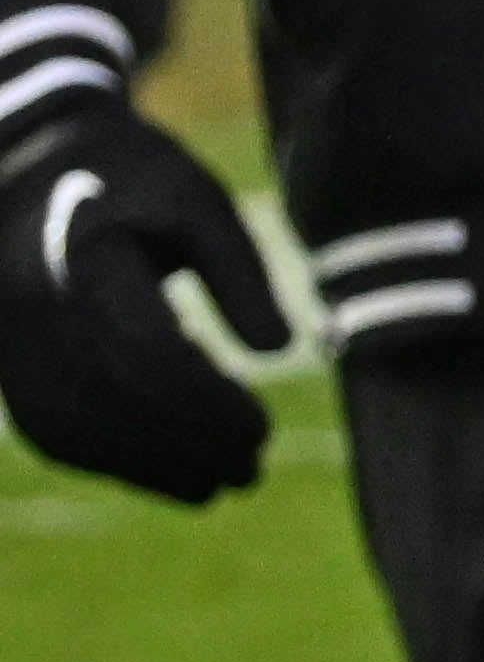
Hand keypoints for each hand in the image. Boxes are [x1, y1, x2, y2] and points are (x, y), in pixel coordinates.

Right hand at [0, 86, 290, 504]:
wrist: (32, 181)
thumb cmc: (135, 188)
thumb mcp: (199, 203)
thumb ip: (239, 272)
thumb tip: (278, 349)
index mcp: (85, 254)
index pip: (143, 348)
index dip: (203, 400)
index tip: (262, 428)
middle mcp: (35, 310)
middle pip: (114, 399)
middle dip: (188, 443)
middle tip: (254, 467)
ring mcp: (13, 349)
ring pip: (81, 431)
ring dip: (156, 467)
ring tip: (228, 480)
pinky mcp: (12, 377)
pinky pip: (61, 436)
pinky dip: (122, 462)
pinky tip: (181, 474)